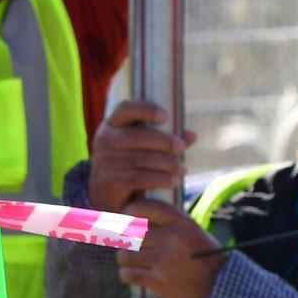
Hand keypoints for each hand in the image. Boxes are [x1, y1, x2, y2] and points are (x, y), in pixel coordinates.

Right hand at [87, 99, 195, 214]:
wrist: (105, 189)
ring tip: (183, 168)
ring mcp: (106, 160)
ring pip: (139, 159)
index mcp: (113, 123)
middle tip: (182, 146)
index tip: (165, 116)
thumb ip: (166, 138)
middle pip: (136, 136)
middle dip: (163, 140)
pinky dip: (159, 179)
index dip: (145, 109)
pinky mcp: (110, 181)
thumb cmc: (129, 159)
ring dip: (165, 163)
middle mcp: (105, 139)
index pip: (125, 108)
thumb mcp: (142, 145)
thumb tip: (192, 135)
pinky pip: (138, 178)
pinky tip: (173, 181)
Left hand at [117, 197, 223, 297]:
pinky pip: (127, 274)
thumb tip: (136, 217)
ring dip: (126, 260)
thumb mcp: (193, 233)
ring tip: (134, 263)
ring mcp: (164, 259)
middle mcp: (172, 238)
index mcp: (182, 222)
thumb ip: (169, 223)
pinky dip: (127, 275)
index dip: (128, 212)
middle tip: (130, 247)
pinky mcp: (158, 281)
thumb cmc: (205, 259)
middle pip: (131, 233)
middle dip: (127, 241)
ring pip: (125, 254)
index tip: (125, 220)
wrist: (220, 290)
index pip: (144, 208)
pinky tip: (135, 276)